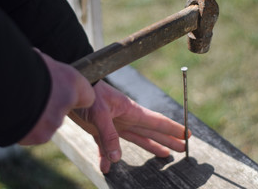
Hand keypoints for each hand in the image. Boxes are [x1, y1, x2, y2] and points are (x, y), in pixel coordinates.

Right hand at [19, 50, 94, 144]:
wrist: (1, 85)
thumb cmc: (20, 67)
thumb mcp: (40, 62)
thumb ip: (48, 70)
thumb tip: (39, 65)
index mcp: (72, 82)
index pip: (86, 95)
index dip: (73, 93)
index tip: (61, 90)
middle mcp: (68, 104)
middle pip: (63, 109)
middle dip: (50, 106)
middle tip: (32, 96)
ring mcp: (54, 122)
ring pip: (48, 123)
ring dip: (37, 117)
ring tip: (17, 104)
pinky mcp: (40, 136)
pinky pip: (33, 133)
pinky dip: (25, 127)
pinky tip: (12, 115)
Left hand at [68, 80, 189, 172]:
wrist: (71, 89)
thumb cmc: (89, 94)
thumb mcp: (99, 114)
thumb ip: (109, 136)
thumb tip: (116, 159)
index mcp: (131, 112)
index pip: (157, 122)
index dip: (173, 129)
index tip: (187, 135)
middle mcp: (126, 119)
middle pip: (152, 132)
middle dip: (167, 140)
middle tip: (182, 148)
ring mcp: (114, 125)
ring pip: (136, 138)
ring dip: (151, 146)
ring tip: (164, 154)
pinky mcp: (99, 130)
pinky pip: (107, 146)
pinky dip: (107, 157)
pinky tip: (108, 167)